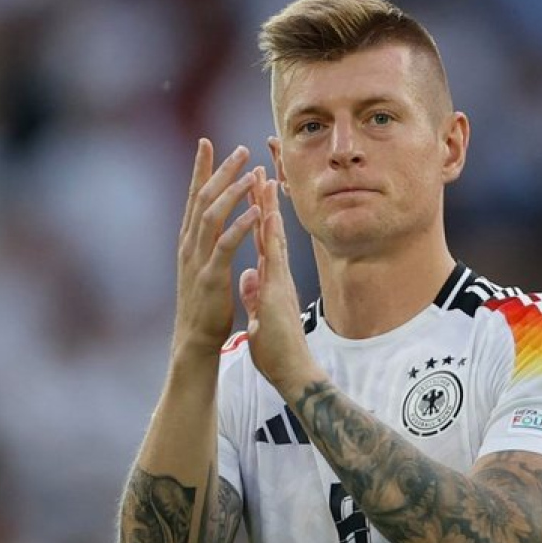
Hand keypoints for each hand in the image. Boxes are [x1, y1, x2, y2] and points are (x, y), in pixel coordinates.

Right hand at [174, 139, 263, 355]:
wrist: (195, 338)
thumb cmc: (204, 303)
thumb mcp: (203, 266)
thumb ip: (208, 243)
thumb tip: (211, 224)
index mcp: (190, 240)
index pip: (194, 196)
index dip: (201, 169)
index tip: (208, 143)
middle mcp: (190, 244)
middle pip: (202, 198)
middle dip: (220, 171)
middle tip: (239, 149)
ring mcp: (198, 259)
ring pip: (212, 215)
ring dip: (231, 192)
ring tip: (250, 173)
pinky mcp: (211, 276)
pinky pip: (226, 245)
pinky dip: (240, 226)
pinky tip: (255, 211)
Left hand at [240, 176, 324, 399]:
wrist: (293, 372)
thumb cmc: (278, 349)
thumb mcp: (259, 315)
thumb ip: (255, 294)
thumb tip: (248, 277)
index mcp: (270, 280)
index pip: (260, 241)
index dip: (255, 214)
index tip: (250, 189)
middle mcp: (277, 276)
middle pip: (269, 232)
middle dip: (263, 201)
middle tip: (260, 170)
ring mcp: (280, 282)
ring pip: (273, 238)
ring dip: (268, 209)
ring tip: (264, 180)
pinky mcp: (278, 293)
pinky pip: (274, 260)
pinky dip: (270, 237)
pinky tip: (268, 216)